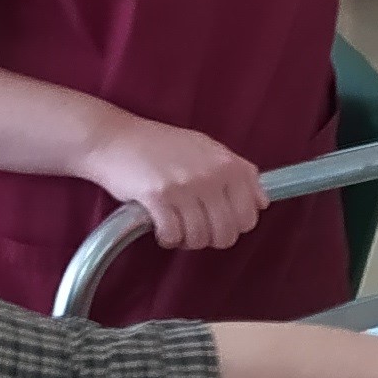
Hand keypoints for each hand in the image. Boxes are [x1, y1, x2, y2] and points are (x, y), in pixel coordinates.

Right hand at [79, 113, 265, 254]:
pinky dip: (166, 237)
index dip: (233, 225)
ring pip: (199, 238)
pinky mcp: (159, 197)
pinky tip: (160, 226)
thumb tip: (262, 202)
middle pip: (226, 233)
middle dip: (209, 238)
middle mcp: (210, 174)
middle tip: (192, 226)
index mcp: (227, 163)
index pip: (250, 215)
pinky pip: (173, 235)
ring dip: (185, 239)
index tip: (215, 219)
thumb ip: (237, 172)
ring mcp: (185, 185)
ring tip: (174, 225)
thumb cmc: (160, 146)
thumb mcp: (206, 148)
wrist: (115, 138)